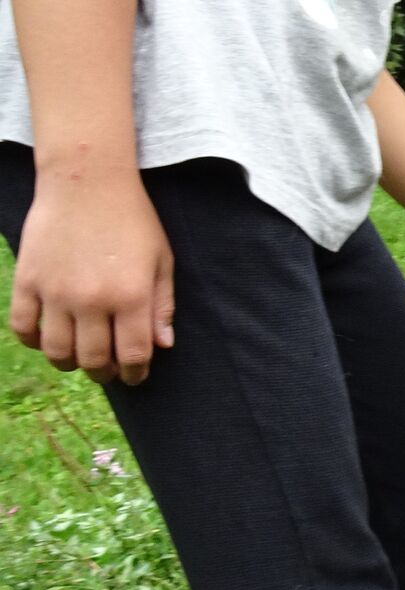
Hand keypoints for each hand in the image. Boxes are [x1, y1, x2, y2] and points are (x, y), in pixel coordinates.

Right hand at [9, 168, 174, 384]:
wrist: (86, 181)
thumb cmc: (132, 220)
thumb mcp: (161, 260)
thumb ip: (162, 306)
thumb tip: (162, 346)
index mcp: (131, 296)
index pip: (132, 355)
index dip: (135, 373)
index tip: (135, 375)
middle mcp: (91, 299)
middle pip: (93, 360)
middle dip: (104, 373)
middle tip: (108, 370)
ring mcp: (55, 291)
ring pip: (57, 351)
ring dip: (70, 363)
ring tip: (80, 358)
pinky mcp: (28, 280)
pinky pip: (24, 327)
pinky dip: (35, 341)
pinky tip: (49, 338)